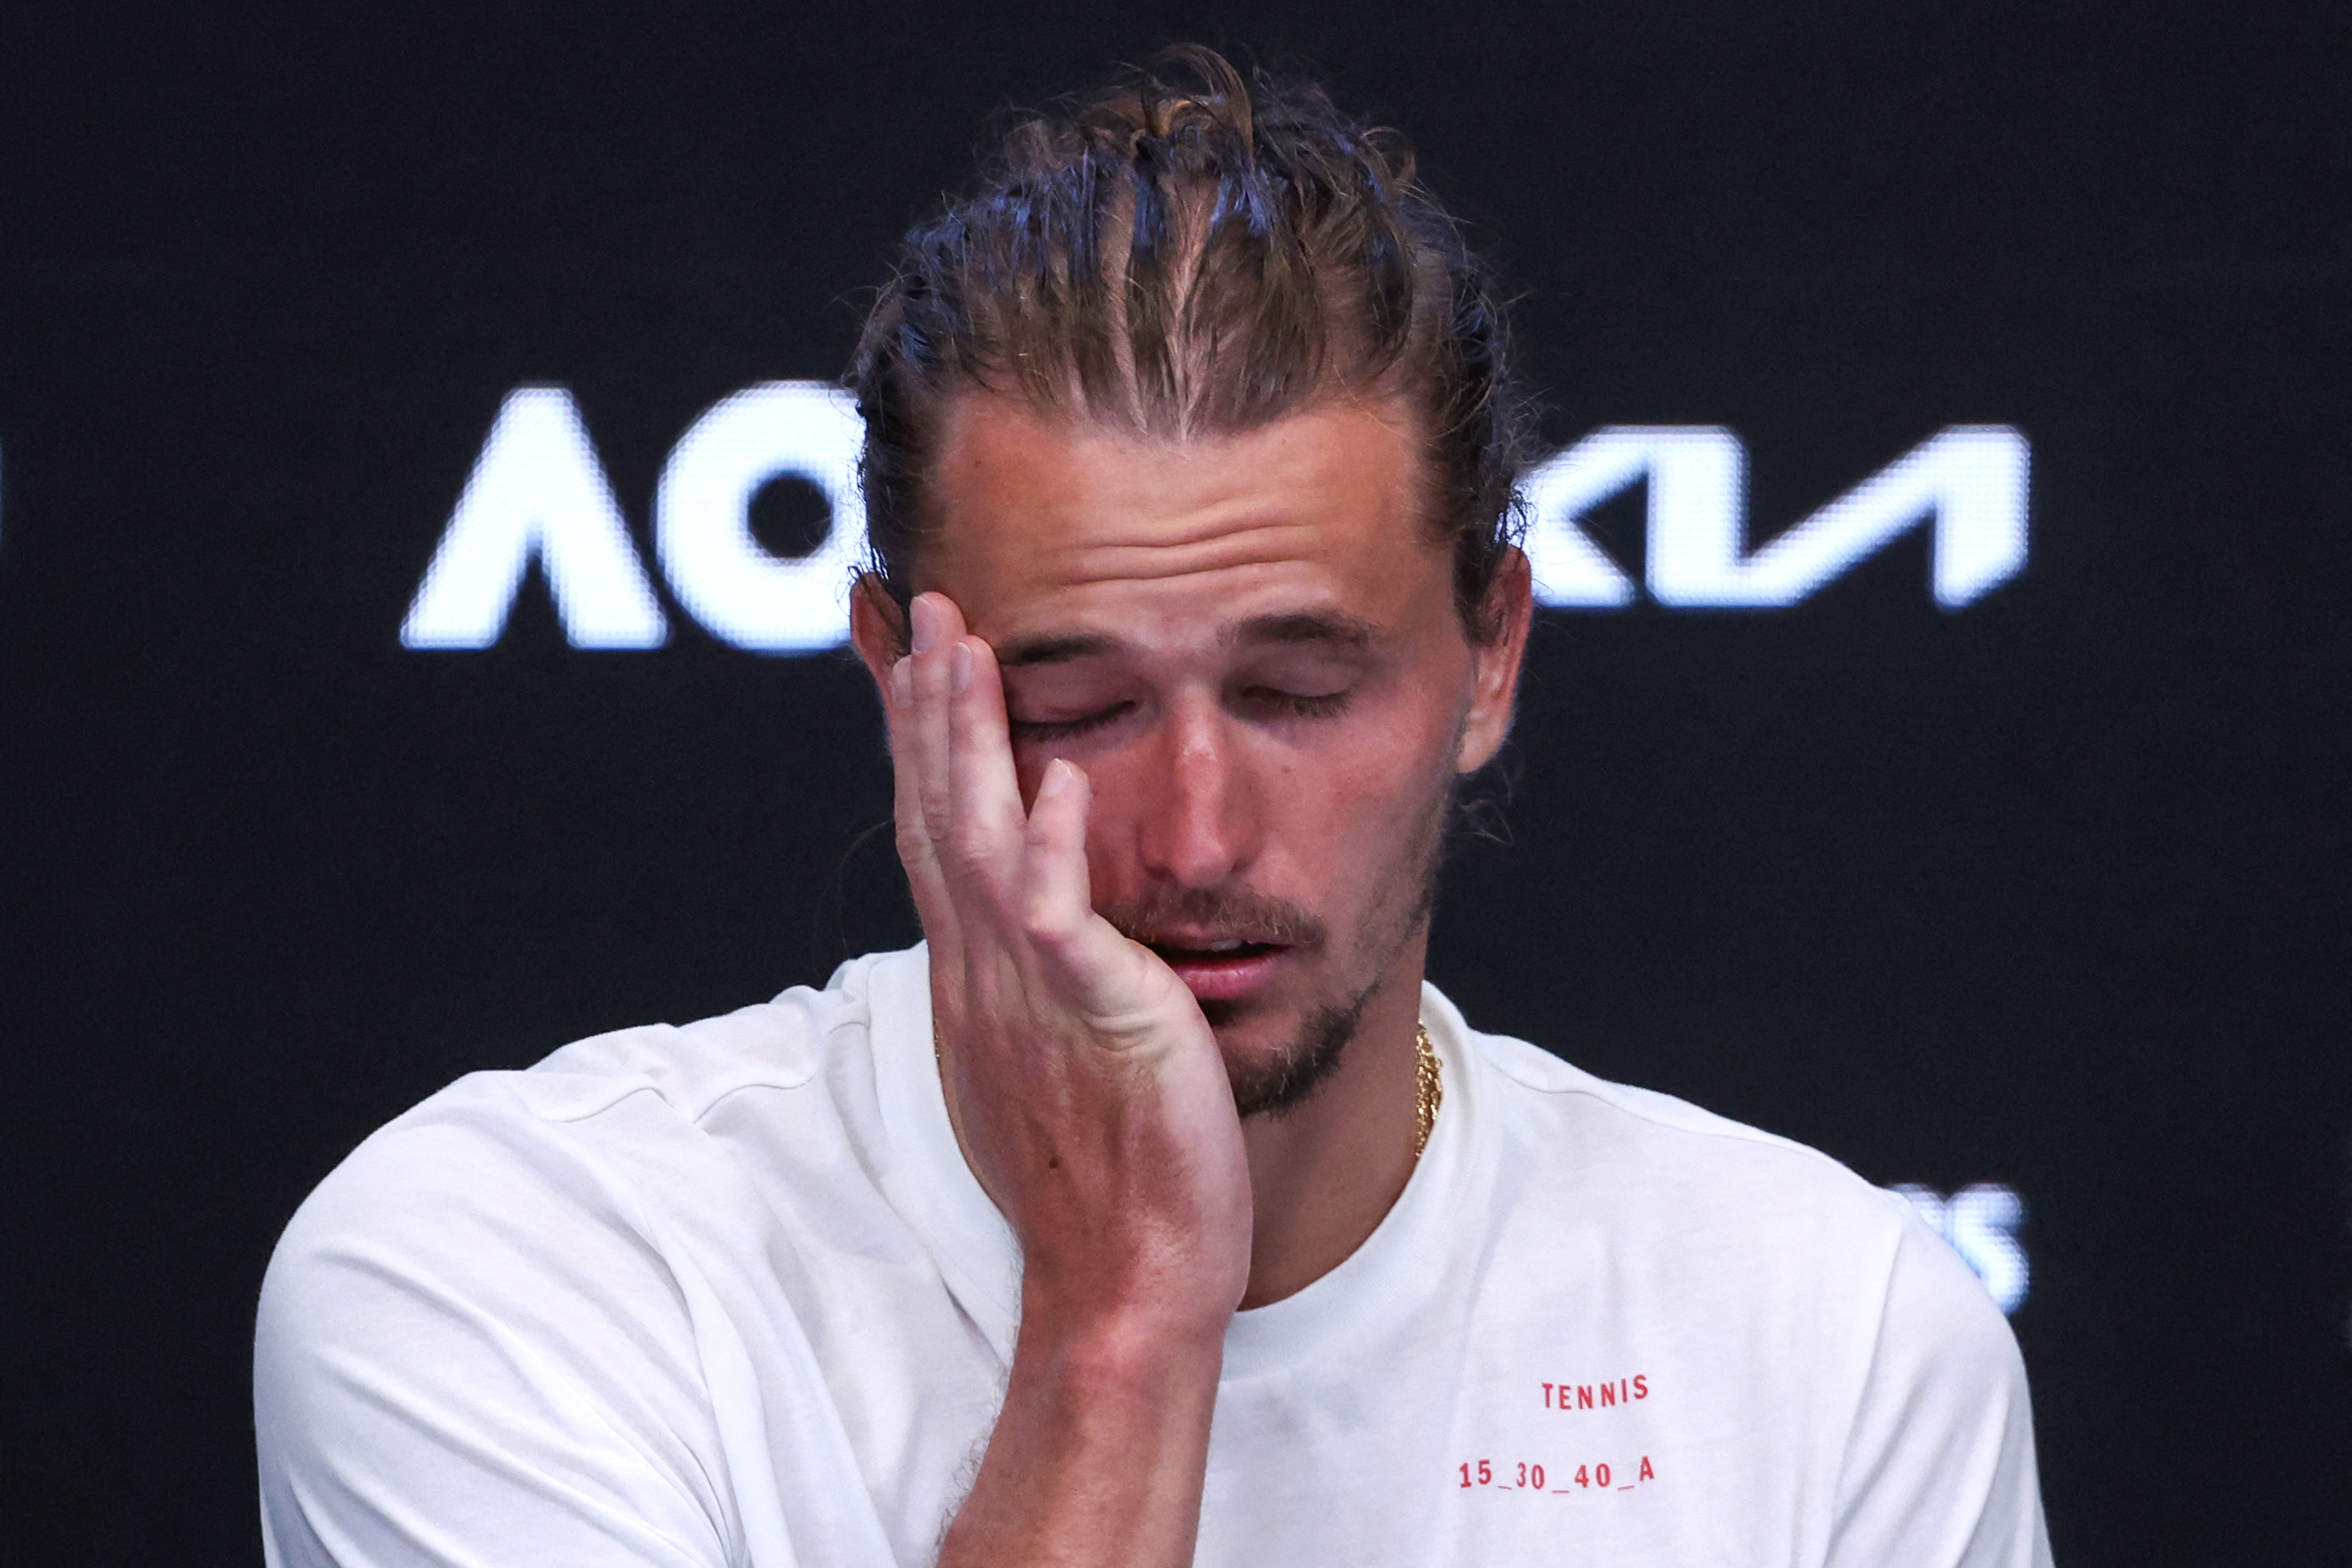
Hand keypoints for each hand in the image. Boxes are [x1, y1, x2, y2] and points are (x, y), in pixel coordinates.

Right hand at [886, 592, 1252, 1337]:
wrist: (1121, 1276)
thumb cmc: (1098, 1176)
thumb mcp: (1048, 1056)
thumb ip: (1037, 979)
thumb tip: (1038, 924)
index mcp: (973, 982)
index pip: (934, 837)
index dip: (921, 747)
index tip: (914, 664)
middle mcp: (980, 976)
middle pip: (936, 817)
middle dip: (928, 709)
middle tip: (925, 612)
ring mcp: (1023, 994)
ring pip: (976, 841)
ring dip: (967, 740)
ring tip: (966, 646)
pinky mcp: (1089, 1016)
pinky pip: (1055, 916)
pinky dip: (1050, 842)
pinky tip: (1054, 773)